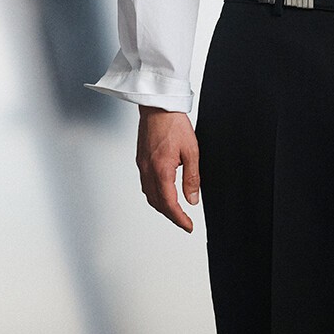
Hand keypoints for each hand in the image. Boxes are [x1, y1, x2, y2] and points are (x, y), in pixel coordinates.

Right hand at [136, 106, 199, 231]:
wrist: (158, 106)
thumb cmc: (174, 124)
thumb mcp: (192, 152)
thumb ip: (192, 178)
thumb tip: (193, 199)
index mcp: (162, 169)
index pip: (169, 203)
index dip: (179, 219)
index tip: (188, 226)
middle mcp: (148, 170)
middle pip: (157, 203)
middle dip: (171, 216)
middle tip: (184, 222)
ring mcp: (142, 165)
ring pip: (149, 195)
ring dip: (161, 206)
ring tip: (175, 211)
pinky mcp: (140, 160)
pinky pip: (145, 184)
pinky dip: (155, 194)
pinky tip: (163, 193)